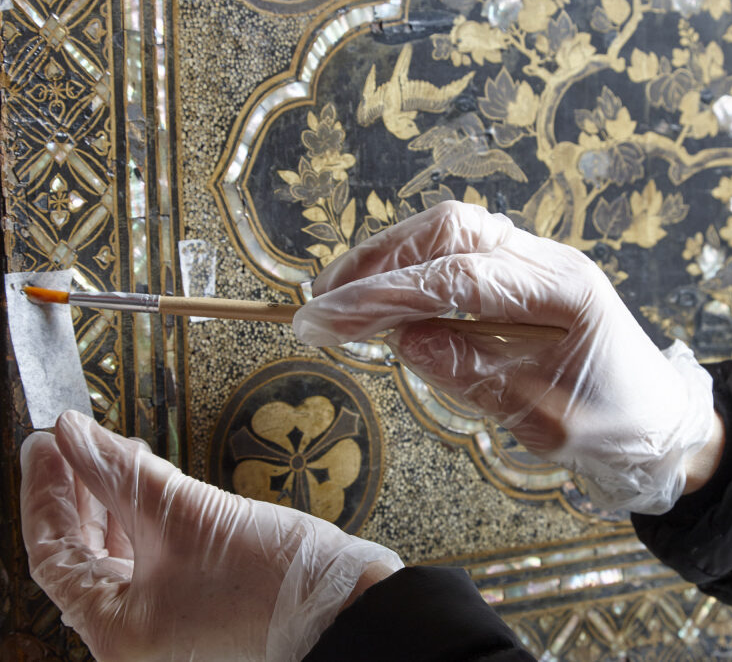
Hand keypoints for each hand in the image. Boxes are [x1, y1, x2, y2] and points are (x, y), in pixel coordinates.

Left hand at [19, 411, 401, 661]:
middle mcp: (133, 639)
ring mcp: (165, 627)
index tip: (45, 442)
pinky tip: (147, 484)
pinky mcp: (194, 608)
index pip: (52, 554)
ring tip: (111, 454)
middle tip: (69, 441)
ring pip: (116, 559)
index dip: (45, 491)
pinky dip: (143, 522)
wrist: (346, 607)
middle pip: (81, 558)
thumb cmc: (273, 580)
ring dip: (110, 503)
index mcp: (115, 632)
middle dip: (76, 494)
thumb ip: (120, 472)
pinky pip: (149, 563)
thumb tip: (73, 434)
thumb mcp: (186, 514)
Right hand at [293, 201, 717, 513]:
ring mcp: (537, 258)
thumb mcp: (546, 420)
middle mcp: (549, 259)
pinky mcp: (522, 270)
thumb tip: (406, 337)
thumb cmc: (612, 425)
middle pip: (452, 231)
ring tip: (338, 295)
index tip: (326, 318)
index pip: (460, 279)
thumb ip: (476, 374)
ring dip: (389, 256)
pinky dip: (412, 265)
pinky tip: (381, 292)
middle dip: (378, 264)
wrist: (656, 417)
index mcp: (565, 292)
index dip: (386, 296)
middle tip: (321, 306)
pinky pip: (460, 250)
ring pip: (452, 230)